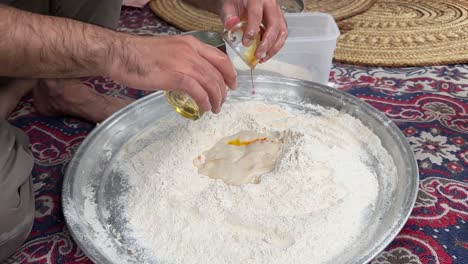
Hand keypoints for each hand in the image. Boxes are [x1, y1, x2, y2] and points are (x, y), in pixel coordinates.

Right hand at [108, 34, 236, 113]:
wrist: (121, 55)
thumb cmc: (140, 55)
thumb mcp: (170, 50)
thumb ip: (184, 60)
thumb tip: (193, 76)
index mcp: (191, 43)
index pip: (220, 58)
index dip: (230, 73)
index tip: (231, 85)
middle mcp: (191, 51)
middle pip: (218, 73)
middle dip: (224, 90)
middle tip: (222, 102)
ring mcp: (184, 63)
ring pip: (211, 83)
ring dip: (216, 99)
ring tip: (214, 109)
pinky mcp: (175, 76)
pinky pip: (198, 91)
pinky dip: (204, 101)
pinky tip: (204, 108)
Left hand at [221, 0, 287, 62]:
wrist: (240, 3)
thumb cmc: (235, 4)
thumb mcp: (228, 7)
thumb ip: (228, 16)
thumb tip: (231, 24)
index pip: (257, 15)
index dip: (252, 30)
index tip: (246, 43)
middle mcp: (270, 5)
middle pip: (274, 25)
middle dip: (267, 43)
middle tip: (257, 55)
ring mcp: (277, 13)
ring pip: (282, 32)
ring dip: (273, 48)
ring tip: (262, 58)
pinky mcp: (279, 22)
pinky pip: (281, 35)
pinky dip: (274, 47)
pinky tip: (264, 55)